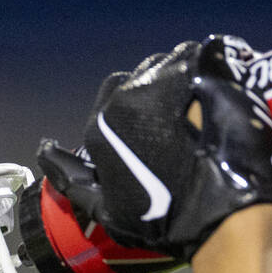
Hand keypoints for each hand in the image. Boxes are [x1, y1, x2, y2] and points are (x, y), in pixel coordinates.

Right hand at [37, 37, 271, 261]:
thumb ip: (70, 179)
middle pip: (143, 75)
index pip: (112, 93)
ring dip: (187, 76)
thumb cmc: (163, 220)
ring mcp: (174, 76)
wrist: (223, 212)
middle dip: (158, 90)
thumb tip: (45, 153)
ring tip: (205, 105)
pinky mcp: (212, 69)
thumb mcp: (105, 210)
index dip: (133, 109)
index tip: (152, 127)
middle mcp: (131, 92)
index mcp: (103, 122)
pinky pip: (211, 52)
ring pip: (176, 60)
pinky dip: (216, 66)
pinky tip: (226, 90)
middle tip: (182, 121)